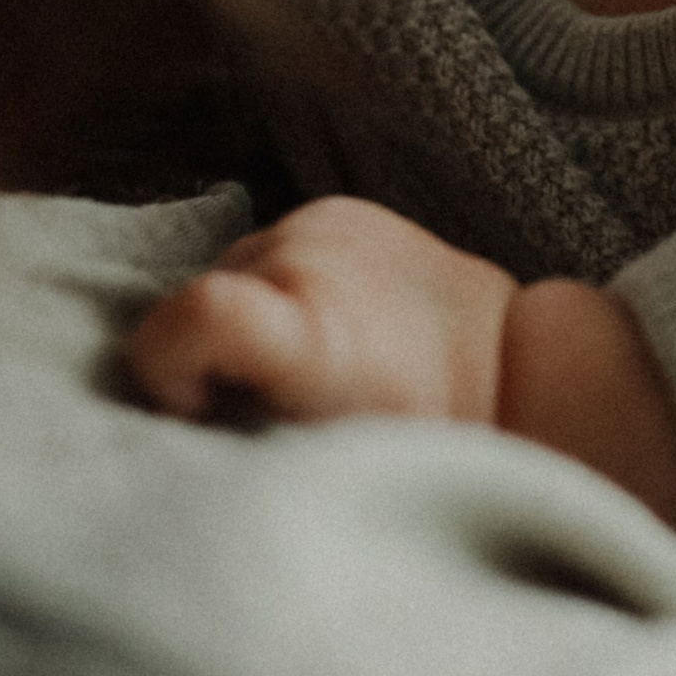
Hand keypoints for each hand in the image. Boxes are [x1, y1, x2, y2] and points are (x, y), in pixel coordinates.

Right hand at [126, 196, 512, 426]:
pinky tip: (322, 328)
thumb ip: (243, 454)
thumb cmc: (423, 438)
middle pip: (187, 310)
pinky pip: (259, 257)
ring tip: (300, 370)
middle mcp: (307, 256)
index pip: (196, 317)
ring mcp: (318, 221)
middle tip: (261, 410)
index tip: (197, 412)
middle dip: (202, 364)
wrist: (511, 363)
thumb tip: (172, 454)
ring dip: (236, 330)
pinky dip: (269, 295)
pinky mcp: (331, 207)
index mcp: (316, 335)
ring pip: (220, 281)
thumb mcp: (329, 468)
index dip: (165, 367)